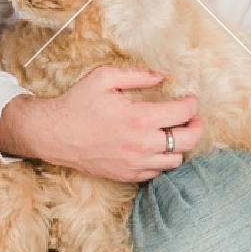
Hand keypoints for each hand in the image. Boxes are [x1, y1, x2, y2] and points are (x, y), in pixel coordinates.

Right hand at [0, 66, 202, 181]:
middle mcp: (141, 144)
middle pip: (187, 141)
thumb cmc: (78, 103)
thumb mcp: (105, 78)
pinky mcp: (127, 175)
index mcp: (139, 118)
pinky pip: (157, 173)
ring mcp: (135, 163)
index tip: (190, 99)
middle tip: (192, 119)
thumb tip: (162, 76)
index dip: (192, 104)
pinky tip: (156, 148)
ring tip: (174, 133)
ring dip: (180, 146)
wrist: (54, 134)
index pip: (182, 113)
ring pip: (175, 160)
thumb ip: (137, 75)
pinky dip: (162, 160)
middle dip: (196, 127)